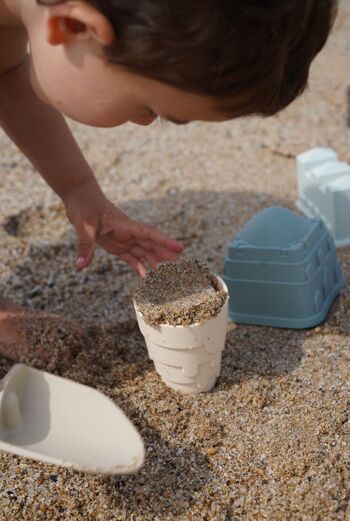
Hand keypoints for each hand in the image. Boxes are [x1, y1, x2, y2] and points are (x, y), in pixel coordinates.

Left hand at [63, 179, 183, 276]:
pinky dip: (139, 267)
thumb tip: (80, 265)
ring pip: (144, 253)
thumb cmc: (84, 206)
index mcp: (125, 225)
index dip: (165, 241)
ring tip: (167, 277)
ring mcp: (123, 239)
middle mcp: (128, 233)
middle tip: (180, 270)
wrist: (80, 196)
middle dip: (165, 256)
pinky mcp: (116, 244)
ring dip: (155, 263)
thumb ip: (85, 245)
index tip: (180, 248)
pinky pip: (131, 257)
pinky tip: (146, 278)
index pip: (149, 233)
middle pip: (151, 245)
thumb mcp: (83, 225)